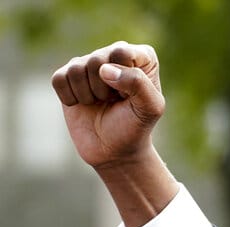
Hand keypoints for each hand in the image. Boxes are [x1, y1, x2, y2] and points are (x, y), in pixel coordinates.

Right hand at [51, 42, 163, 169]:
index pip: (121, 52)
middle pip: (96, 60)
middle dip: (104, 90)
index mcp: (141, 56)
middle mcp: (114, 54)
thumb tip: (104, 69)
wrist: (114, 150)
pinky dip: (70, 98)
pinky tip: (83, 104)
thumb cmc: (136, 126)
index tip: (129, 97)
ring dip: (88, 95)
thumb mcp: (150, 108)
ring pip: (76, 69)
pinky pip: (59, 79)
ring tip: (100, 103)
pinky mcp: (67, 76)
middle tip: (114, 102)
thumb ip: (138, 83)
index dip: (122, 79)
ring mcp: (89, 63)